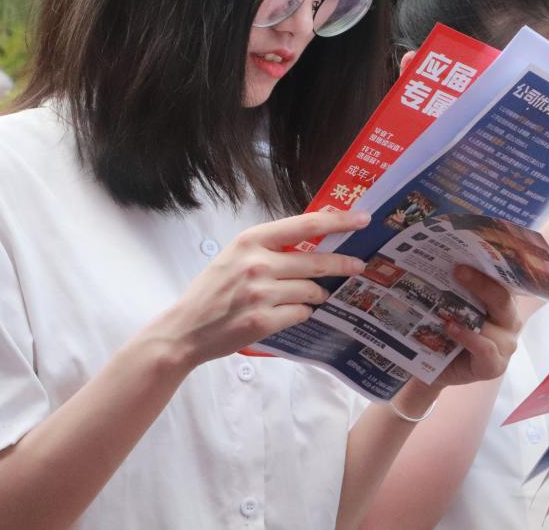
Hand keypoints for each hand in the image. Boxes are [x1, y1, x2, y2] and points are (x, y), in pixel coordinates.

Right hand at [159, 211, 369, 368]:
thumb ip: (270, 246)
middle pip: (316, 261)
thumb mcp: (235, 254)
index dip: (339, 221)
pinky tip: (290, 313)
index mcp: (251, 240)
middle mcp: (257, 264)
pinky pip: (301, 314)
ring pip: (311, 291)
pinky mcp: (262, 322)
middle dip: (343, 264)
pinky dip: (301, 313)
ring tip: (314, 296)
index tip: (363, 219)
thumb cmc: (213, 289)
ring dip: (318, 295)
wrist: (186, 328)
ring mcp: (260, 294)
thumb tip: (314, 237)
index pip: (305, 225)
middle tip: (359, 265)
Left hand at [430, 266, 521, 388]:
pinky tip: (451, 328)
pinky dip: (469, 337)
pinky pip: (487, 349)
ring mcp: (506, 344)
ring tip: (445, 307)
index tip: (472, 250)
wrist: (430, 368)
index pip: (504, 278)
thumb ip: (451, 283)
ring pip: (496, 325)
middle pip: (503, 298)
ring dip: (469, 314)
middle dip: (481, 283)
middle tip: (457, 270)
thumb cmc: (443, 330)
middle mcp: (509, 319)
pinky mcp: (495, 366)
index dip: (492, 263)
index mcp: (502, 299)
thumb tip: (437, 254)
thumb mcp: (447, 303)